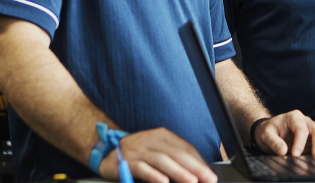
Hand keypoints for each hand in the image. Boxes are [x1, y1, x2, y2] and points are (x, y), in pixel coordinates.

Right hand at [98, 127, 216, 182]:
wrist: (104, 150)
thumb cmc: (136, 153)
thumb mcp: (156, 150)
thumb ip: (174, 158)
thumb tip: (196, 172)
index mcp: (162, 135)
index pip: (185, 148)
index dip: (200, 162)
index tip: (210, 175)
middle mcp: (151, 139)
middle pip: (177, 154)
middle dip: (195, 168)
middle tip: (207, 179)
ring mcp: (138, 149)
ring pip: (162, 160)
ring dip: (178, 172)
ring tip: (191, 181)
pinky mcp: (126, 160)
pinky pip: (142, 168)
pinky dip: (153, 175)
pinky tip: (163, 182)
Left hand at [254, 110, 314, 156]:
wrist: (269, 131)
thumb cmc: (268, 131)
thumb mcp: (265, 135)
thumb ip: (273, 142)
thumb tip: (283, 150)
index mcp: (294, 117)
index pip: (301, 129)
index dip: (300, 142)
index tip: (296, 155)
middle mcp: (306, 121)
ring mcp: (312, 128)